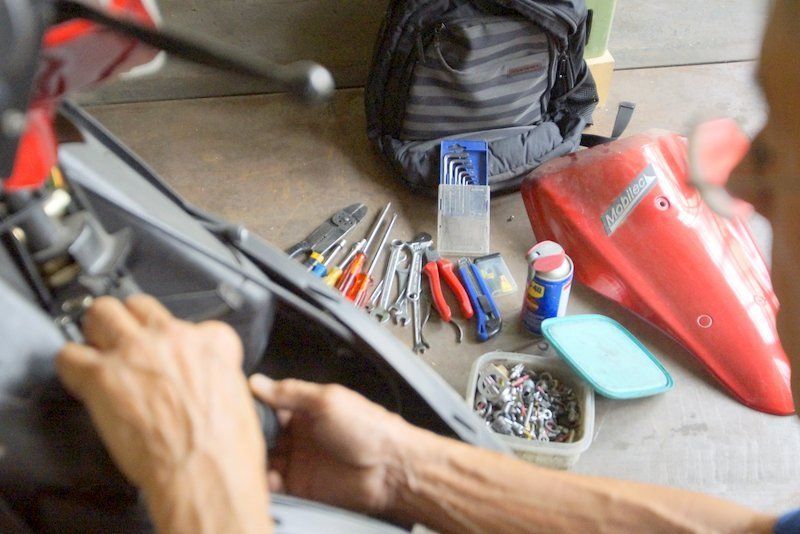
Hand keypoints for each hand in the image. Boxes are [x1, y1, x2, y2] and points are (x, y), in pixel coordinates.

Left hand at [57, 295, 269, 532]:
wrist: (205, 472)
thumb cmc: (224, 448)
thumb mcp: (237, 396)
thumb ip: (215, 375)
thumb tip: (201, 382)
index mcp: (212, 343)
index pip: (194, 323)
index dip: (179, 341)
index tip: (172, 354)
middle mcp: (173, 338)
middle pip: (139, 305)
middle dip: (129, 321)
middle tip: (124, 341)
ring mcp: (135, 352)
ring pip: (101, 313)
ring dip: (96, 330)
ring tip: (95, 348)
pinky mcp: (102, 375)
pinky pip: (70, 355)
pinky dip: (71, 366)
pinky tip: (79, 380)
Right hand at [249, 375, 427, 515]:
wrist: (390, 469)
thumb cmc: (370, 430)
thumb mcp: (327, 401)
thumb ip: (291, 392)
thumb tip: (259, 382)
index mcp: (307, 409)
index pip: (270, 405)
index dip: (253, 407)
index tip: (235, 408)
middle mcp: (301, 434)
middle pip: (263, 434)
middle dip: (249, 435)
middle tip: (237, 436)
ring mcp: (300, 460)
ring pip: (264, 460)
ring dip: (253, 460)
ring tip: (247, 458)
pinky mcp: (301, 486)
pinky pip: (274, 485)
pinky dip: (265, 482)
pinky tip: (267, 476)